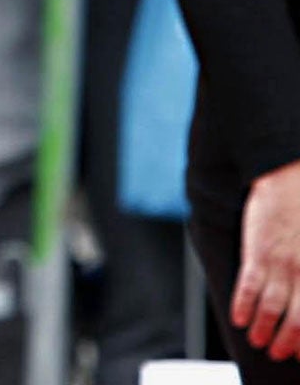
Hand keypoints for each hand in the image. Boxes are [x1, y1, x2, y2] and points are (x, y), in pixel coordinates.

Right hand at [236, 160, 299, 358]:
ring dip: (265, 331)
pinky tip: (238, 320)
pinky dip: (243, 306)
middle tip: (277, 353)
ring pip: (273, 309)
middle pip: (297, 320)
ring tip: (258, 342)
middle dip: (287, 342)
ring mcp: (281, 263)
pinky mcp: (258, 252)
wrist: (288, 177)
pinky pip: (250, 286)